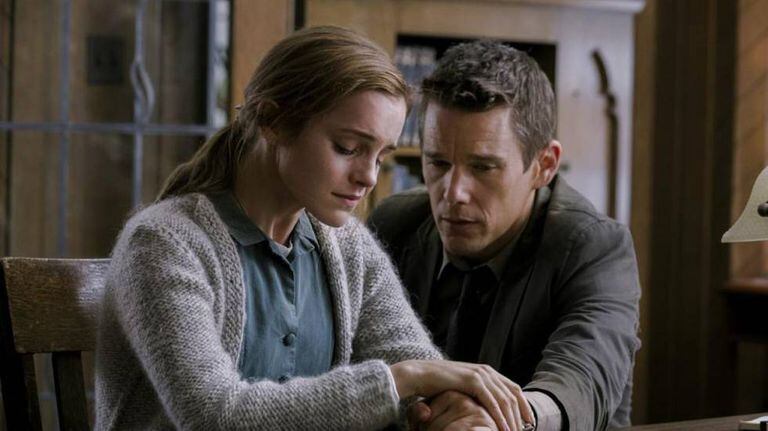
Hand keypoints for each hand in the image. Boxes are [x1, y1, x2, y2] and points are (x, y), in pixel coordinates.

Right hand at [391, 360, 534, 430]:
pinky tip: (503, 429)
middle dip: (521, 414)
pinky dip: (499, 416)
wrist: (418, 374)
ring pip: (505, 399)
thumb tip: (488, 408)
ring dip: (512, 419)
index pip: (513, 388)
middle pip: (513, 394)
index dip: (523, 405)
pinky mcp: (472, 380)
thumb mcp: (462, 388)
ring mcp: (480, 374)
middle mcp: (486, 371)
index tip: (529, 422)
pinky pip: (491, 401)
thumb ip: (476, 394)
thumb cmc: (437, 385)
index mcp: (486, 371)